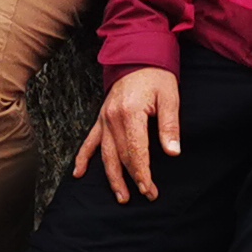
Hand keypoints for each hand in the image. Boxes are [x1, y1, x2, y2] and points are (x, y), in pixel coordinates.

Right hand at [72, 67, 183, 201]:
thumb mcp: (170, 97)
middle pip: (120, 156)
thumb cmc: (157, 76)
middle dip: (133, 179)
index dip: (143, 173)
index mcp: (130, 113)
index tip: (150, 190)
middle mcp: (112, 118)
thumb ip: (169, 126)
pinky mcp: (101, 118)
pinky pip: (89, 141)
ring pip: (104, 154)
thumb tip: (173, 152)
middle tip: (145, 195)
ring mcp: (103, 119)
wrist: (138, 55)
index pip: (135, 152)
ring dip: (111, 177)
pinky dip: (83, 158)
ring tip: (121, 196)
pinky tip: (78, 173)